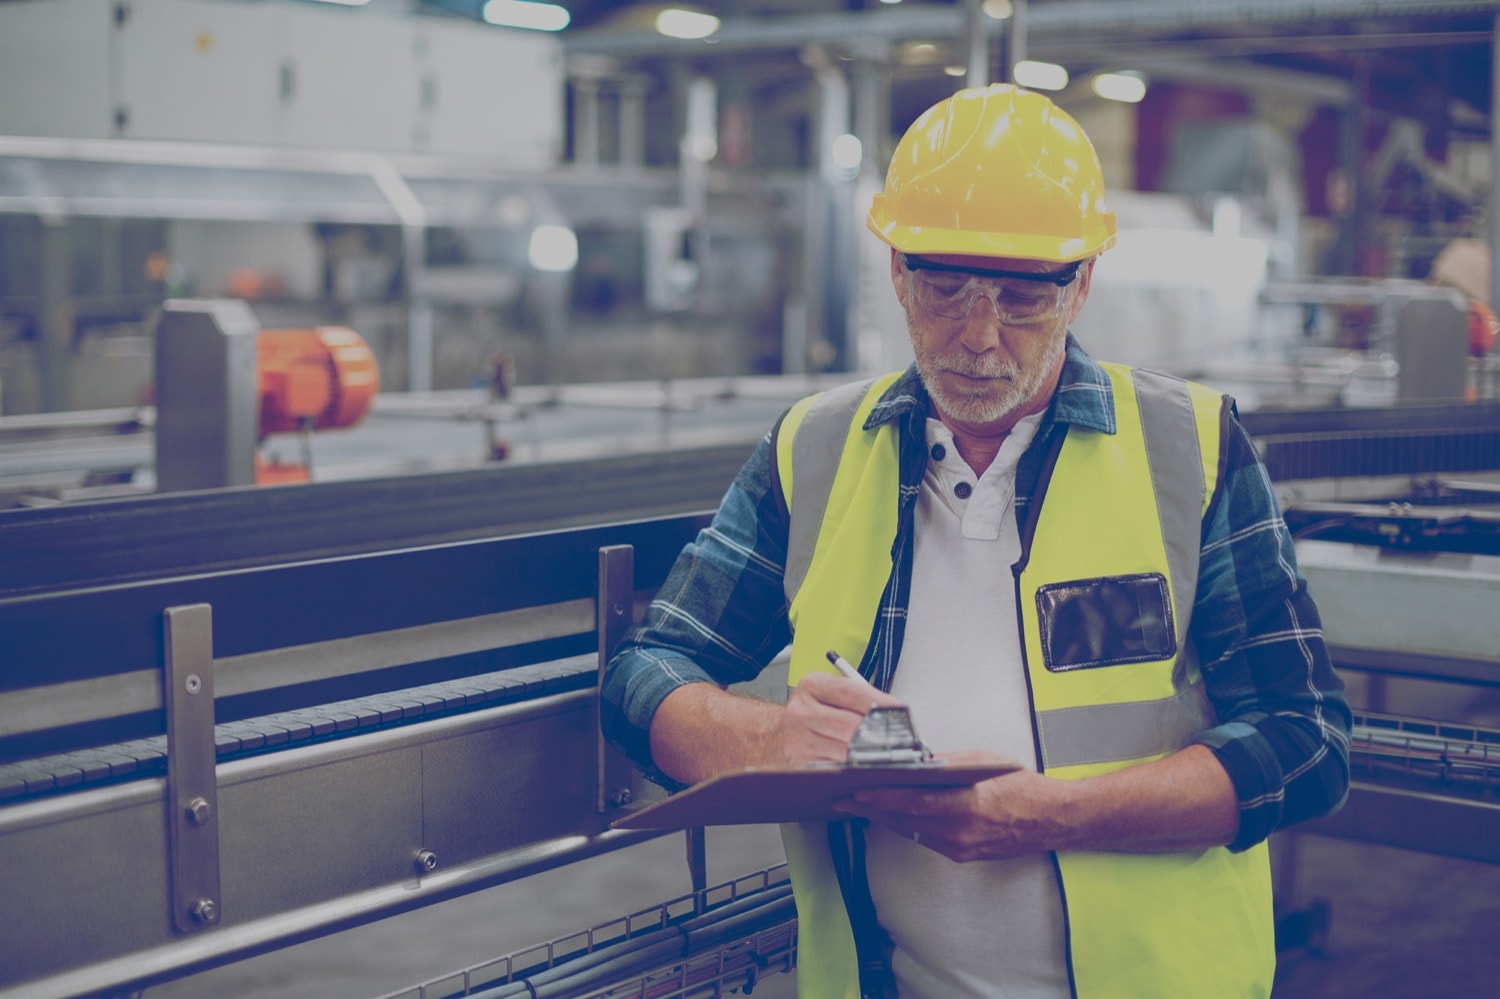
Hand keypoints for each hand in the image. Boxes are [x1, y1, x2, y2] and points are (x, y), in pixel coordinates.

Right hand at [774, 672, 904, 765]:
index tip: (902, 713)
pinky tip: (865, 768)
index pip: (852, 692)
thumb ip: (857, 700)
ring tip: (887, 756)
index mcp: (811, 686)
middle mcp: (801, 712)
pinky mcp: (800, 765)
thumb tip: (895, 713)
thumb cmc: (808, 715)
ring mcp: (798, 741)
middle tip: (901, 741)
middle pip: (850, 726)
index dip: (881, 704)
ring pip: (846, 751)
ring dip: (870, 756)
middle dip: (879, 736)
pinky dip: (854, 770)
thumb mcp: (826, 695)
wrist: (770, 737)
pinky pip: (836, 769)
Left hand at [836, 749, 1071, 861]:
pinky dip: (906, 825)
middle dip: (870, 808)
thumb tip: (915, 761)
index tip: (856, 791)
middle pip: (904, 820)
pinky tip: (891, 815)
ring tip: (858, 804)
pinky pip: (925, 838)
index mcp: (965, 806)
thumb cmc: (1020, 786)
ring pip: (911, 830)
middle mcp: (959, 832)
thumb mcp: (982, 761)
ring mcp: (959, 847)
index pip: (911, 802)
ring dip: (884, 817)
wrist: (1049, 819)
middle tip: (843, 798)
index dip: (880, 797)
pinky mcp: (961, 854)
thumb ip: (947, 764)